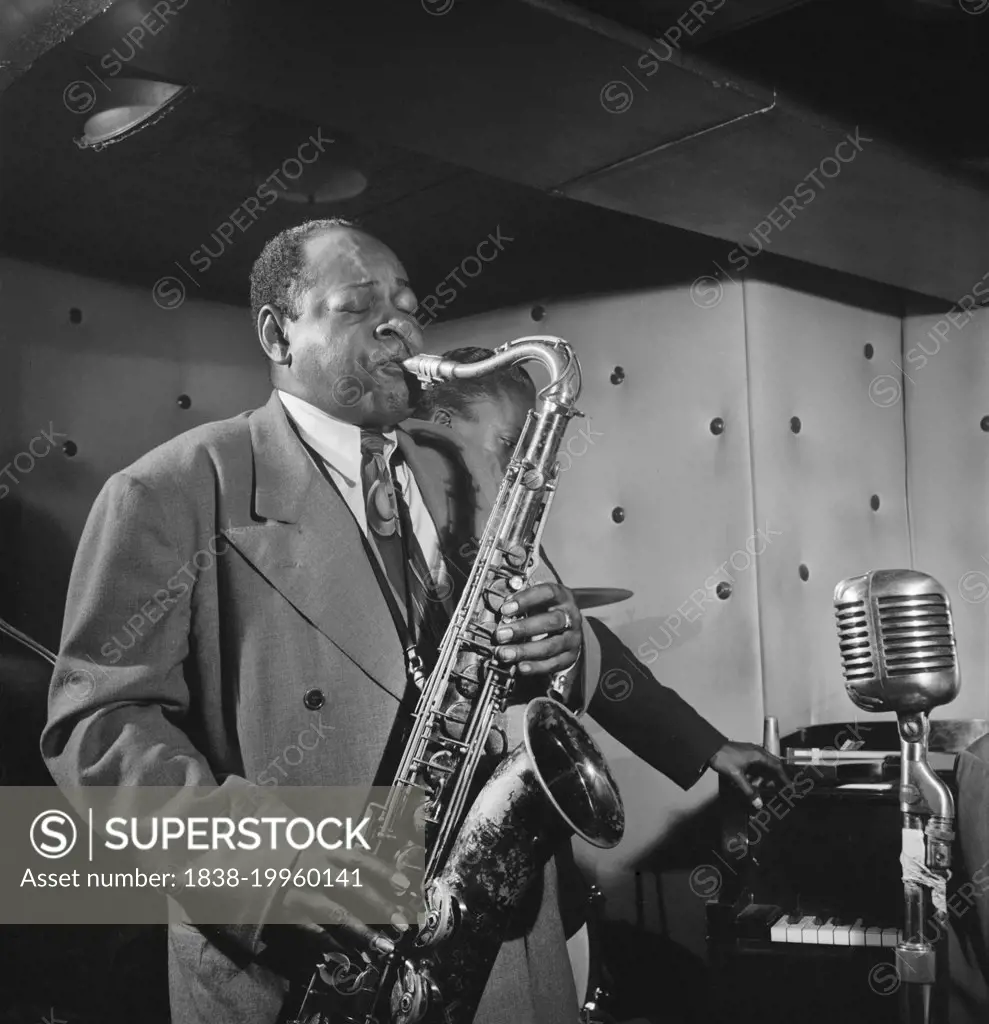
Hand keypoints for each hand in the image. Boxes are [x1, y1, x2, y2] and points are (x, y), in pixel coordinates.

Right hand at [276, 845, 415, 960]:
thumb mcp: (322, 853)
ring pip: (335, 913)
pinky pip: (315, 932)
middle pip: (352, 886)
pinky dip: (334, 944)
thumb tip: (386, 882)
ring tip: (383, 945)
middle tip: (401, 922)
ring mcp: (302, 894)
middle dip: (380, 905)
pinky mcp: (289, 915)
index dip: (383, 871)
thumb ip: (348, 864)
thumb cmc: (299, 861)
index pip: (359, 860)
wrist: (257, 869)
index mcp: (326, 852)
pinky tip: (352, 954)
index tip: (404, 885)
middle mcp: (315, 871)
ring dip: (362, 930)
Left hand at [494, 582, 581, 676]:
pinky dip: (535, 666)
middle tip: (501, 634)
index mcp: (562, 597)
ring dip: (524, 650)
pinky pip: (553, 663)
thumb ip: (521, 604)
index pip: (547, 593)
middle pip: (551, 621)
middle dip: (523, 628)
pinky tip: (520, 666)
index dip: (526, 600)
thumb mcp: (537, 601)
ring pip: (551, 646)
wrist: (567, 627)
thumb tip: (503, 613)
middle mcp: (571, 616)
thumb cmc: (546, 610)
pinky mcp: (570, 656)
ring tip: (504, 653)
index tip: (505, 609)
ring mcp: (572, 637)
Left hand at [708, 741, 789, 809]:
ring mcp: (749, 752)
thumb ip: (749, 790)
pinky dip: (755, 774)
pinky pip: (754, 765)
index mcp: (758, 754)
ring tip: (762, 788)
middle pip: (771, 766)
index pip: (777, 766)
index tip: (789, 787)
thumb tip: (759, 803)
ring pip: (762, 766)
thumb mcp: (737, 776)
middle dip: (774, 778)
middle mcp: (756, 751)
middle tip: (775, 790)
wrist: (708, 747)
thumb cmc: (723, 758)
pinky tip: (751, 782)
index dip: (784, 777)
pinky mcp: (743, 754)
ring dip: (763, 777)